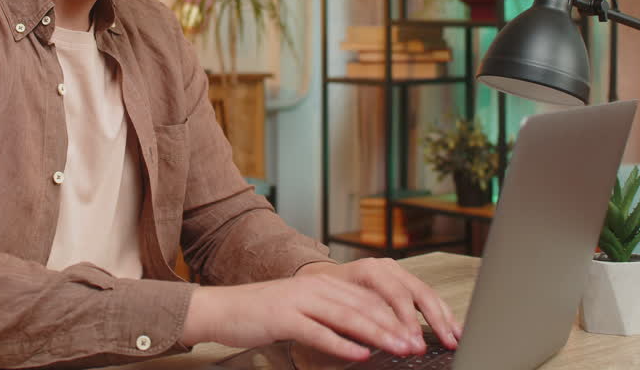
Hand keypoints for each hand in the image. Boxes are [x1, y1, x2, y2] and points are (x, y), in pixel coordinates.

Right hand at [180, 258, 460, 360]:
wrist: (222, 309)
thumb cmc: (262, 315)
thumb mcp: (303, 313)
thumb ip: (333, 319)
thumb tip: (365, 337)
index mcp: (323, 284)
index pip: (368, 300)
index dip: (395, 317)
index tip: (417, 335)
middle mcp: (315, 288)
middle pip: (363, 307)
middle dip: (394, 327)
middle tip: (417, 345)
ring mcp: (299, 301)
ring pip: (347, 317)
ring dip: (377, 335)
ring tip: (399, 348)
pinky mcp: (284, 317)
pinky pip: (318, 331)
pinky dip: (342, 344)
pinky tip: (360, 354)